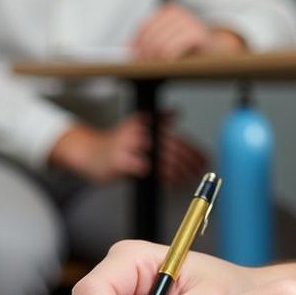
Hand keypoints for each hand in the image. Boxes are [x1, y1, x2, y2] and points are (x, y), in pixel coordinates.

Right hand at [49, 114, 206, 185]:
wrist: (90, 153)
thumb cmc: (118, 143)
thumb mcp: (138, 125)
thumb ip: (159, 121)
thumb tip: (177, 112)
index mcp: (146, 123)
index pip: (177, 136)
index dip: (194, 150)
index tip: (205, 160)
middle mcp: (140, 131)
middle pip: (173, 147)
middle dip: (190, 161)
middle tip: (199, 171)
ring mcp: (130, 146)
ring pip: (163, 158)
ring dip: (180, 170)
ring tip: (189, 177)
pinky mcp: (121, 161)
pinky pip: (147, 169)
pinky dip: (162, 177)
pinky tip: (171, 182)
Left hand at [129, 3, 244, 59]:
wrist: (220, 50)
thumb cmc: (192, 47)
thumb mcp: (170, 38)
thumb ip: (151, 40)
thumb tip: (127, 48)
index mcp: (168, 11)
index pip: (143, 26)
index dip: (135, 43)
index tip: (134, 57)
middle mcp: (177, 13)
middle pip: (150, 36)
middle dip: (145, 54)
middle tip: (146, 65)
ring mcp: (188, 22)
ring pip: (160, 44)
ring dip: (157, 59)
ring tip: (159, 66)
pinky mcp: (197, 34)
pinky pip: (173, 48)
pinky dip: (169, 58)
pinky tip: (172, 63)